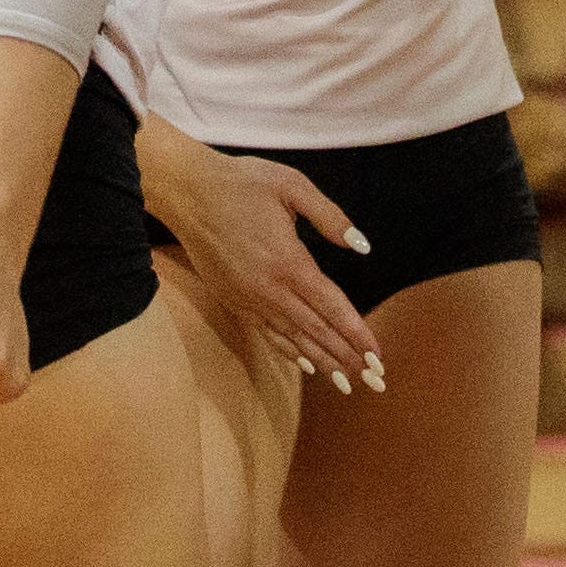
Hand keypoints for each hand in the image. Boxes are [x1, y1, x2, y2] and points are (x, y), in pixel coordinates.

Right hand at [143, 130, 382, 397]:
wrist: (187, 192)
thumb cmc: (242, 182)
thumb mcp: (292, 185)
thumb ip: (330, 217)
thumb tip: (361, 246)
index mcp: (288, 261)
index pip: (331, 306)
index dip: (357, 333)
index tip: (378, 357)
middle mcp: (269, 289)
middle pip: (316, 332)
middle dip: (348, 358)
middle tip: (376, 383)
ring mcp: (249, 299)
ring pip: (293, 340)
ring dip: (323, 363)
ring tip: (348, 384)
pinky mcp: (234, 301)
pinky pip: (268, 334)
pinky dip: (291, 353)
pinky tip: (307, 366)